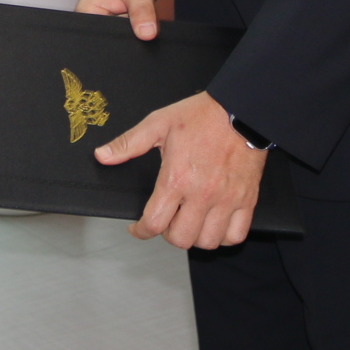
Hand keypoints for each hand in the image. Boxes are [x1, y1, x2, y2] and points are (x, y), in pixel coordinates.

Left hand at [95, 90, 265, 248]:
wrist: (241, 108)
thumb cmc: (202, 115)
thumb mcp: (158, 123)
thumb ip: (128, 143)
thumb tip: (103, 156)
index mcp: (176, 178)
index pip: (153, 222)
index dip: (140, 231)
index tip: (138, 228)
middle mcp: (201, 193)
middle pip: (180, 238)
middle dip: (167, 234)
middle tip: (165, 220)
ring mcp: (226, 199)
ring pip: (207, 241)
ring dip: (194, 237)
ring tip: (189, 222)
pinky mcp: (247, 199)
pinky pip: (236, 235)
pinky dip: (224, 237)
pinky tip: (214, 225)